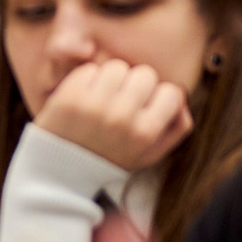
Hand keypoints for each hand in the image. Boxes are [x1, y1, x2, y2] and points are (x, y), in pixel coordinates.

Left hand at [36, 58, 193, 172]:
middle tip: (121, 103)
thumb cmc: (109, 160)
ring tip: (102, 100)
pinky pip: (89, 69)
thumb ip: (176, 128)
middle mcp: (121, 118)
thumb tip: (182, 98)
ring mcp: (94, 106)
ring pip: (117, 67)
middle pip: (145, 73)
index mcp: (144, 134)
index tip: (146, 108)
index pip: (172, 92)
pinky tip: (83, 100)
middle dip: (135, 85)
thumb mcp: (148, 155)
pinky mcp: (69, 97)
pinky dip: (88, 81)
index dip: (160, 97)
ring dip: (111, 79)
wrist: (59, 174)